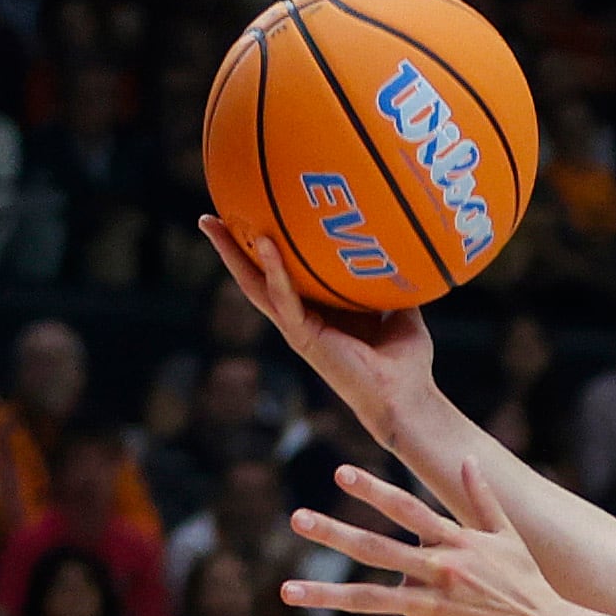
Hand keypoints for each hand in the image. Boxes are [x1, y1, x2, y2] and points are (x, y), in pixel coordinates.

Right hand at [199, 219, 438, 446]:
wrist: (406, 398)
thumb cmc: (405, 362)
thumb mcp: (400, 309)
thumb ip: (391, 280)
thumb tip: (401, 246)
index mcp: (318, 313)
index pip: (284, 276)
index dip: (266, 251)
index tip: (251, 216)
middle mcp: (301, 320)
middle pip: (256, 278)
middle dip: (231, 249)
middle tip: (209, 217)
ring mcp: (298, 329)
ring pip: (255, 286)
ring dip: (232, 255)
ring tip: (212, 224)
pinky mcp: (303, 337)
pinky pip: (284, 298)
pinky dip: (275, 270)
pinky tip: (264, 242)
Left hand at [282, 462, 573, 615]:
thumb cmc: (530, 586)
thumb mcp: (508, 537)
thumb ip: (482, 498)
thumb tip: (469, 459)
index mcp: (455, 543)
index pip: (406, 509)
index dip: (373, 490)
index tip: (340, 473)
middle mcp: (441, 571)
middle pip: (378, 548)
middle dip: (334, 532)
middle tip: (296, 519)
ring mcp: (436, 608)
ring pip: (371, 600)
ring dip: (326, 596)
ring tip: (286, 591)